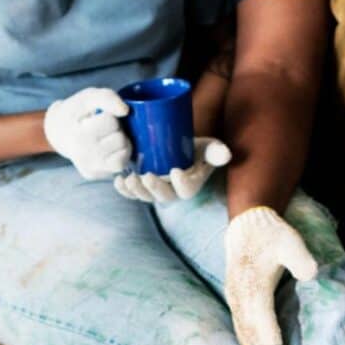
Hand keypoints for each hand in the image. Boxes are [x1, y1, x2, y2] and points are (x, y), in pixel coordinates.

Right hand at [43, 87, 131, 179]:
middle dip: (115, 129)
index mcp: (78, 135)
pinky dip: (120, 153)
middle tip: (102, 127)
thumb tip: (125, 111)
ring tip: (106, 136)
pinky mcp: (96, 175)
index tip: (98, 117)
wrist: (59, 132)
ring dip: (120, 141)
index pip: (111, 122)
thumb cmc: (76, 112)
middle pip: (119, 138)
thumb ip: (106, 98)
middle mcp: (83, 155)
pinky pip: (121, 164)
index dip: (108, 115)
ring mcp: (90, 168)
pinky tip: (109, 148)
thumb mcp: (88, 97)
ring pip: (124, 152)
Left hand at [114, 138, 232, 202]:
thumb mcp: (208, 147)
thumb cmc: (195, 149)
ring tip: (130, 180)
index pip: (187, 190)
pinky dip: (124, 190)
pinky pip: (132, 194)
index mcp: (189, 186)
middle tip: (147, 176)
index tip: (176, 171)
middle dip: (155, 189)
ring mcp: (155, 192)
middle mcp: (172, 193)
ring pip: (146, 197)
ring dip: (137, 191)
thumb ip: (216, 151)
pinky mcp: (142, 187)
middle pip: (164, 197)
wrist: (177, 148)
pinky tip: (119, 180)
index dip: (182, 183)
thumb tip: (226, 155)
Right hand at [223, 207, 318, 344]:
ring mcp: (235, 300)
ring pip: (245, 332)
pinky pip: (241, 328)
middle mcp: (240, 294)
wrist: (246, 228)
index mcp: (253, 282)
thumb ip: (299, 257)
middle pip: (251, 329)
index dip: (269, 333)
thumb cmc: (271, 235)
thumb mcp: (289, 240)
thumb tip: (311, 273)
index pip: (261, 312)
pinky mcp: (236, 302)